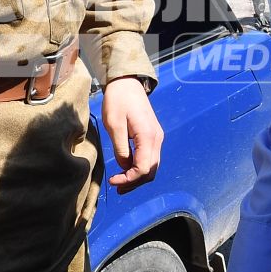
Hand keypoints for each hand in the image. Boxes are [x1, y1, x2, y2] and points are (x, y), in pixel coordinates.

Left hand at [103, 75, 162, 191]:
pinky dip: (139, 168)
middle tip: (117, 188)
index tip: (113, 182)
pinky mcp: (152, 136)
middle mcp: (157, 139)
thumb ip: (120, 147)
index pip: (143, 168)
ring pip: (152, 166)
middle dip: (134, 182)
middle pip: (150, 171)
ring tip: (121, 184)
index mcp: (148, 136)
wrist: (127, 83)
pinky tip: (126, 170)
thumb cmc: (118, 100)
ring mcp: (157, 138)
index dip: (129, 179)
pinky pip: (149, 158)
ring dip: (137, 177)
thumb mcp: (114, 124)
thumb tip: (124, 166)